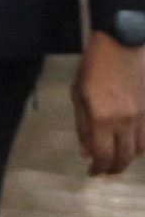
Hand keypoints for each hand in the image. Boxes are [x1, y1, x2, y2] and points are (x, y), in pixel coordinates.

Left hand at [73, 31, 142, 177]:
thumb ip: (82, 125)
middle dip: (113, 168)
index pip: (103, 156)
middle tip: (103, 170)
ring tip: (115, 157)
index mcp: (102, 118)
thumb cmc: (94, 65)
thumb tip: (86, 152)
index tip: (91, 173)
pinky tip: (130, 144)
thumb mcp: (78, 93)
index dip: (98, 169)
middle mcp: (125, 122)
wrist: (124, 43)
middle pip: (124, 158)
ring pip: (139, 150)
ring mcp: (143, 117)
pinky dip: (140, 146)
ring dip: (127, 158)